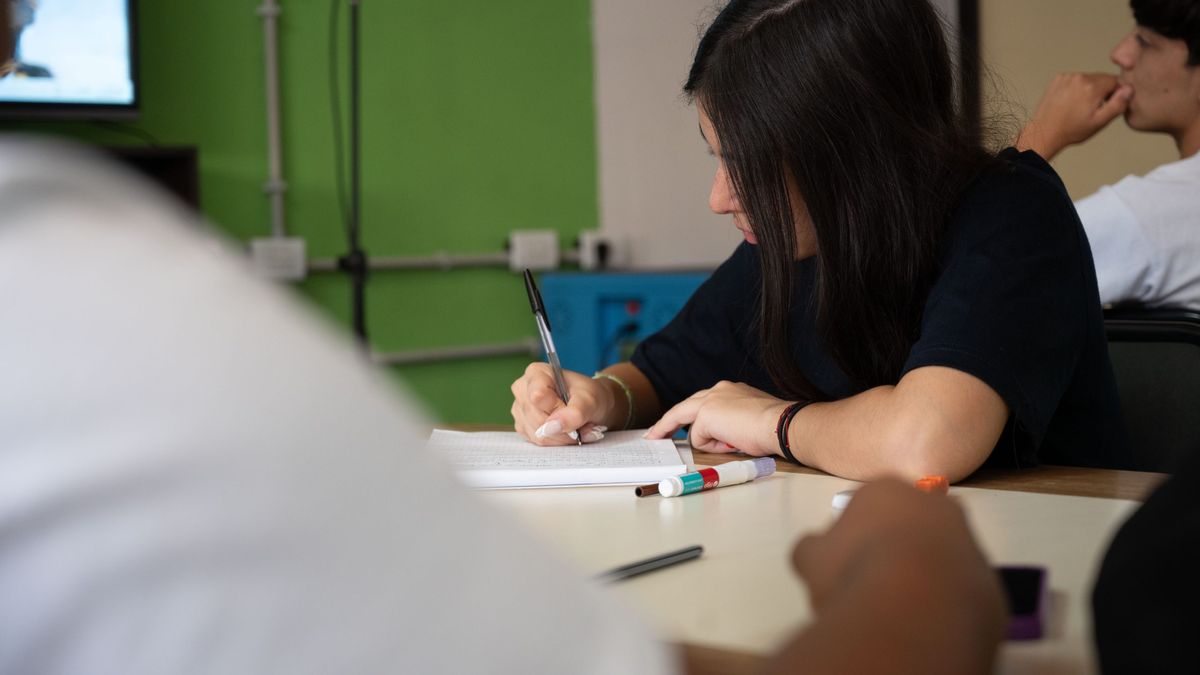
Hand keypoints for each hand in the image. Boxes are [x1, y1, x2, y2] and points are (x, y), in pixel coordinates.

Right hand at [510, 363, 611, 444]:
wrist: (589, 405)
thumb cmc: (588, 396)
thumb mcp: (589, 400)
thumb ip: (574, 413)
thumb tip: (552, 427)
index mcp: (536, 373)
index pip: (538, 396)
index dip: (558, 409)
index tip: (571, 406)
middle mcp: (522, 389)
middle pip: (537, 419)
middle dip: (563, 427)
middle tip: (581, 422)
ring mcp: (519, 409)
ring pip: (538, 434)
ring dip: (562, 436)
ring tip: (575, 427)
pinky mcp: (522, 426)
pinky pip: (537, 441)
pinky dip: (556, 441)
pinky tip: (565, 431)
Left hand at [644, 380, 788, 455]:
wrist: (781, 423)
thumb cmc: (773, 426)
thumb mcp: (747, 420)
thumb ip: (730, 423)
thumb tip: (721, 437)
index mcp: (729, 389)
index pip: (701, 401)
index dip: (686, 415)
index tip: (673, 424)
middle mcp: (717, 390)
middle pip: (683, 408)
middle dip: (666, 424)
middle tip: (651, 436)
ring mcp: (710, 400)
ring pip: (690, 423)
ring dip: (707, 440)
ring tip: (735, 442)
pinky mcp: (705, 414)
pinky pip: (699, 439)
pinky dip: (714, 446)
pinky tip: (733, 442)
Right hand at [792, 479, 1004, 619]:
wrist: (914, 610)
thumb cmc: (854, 572)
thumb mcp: (810, 559)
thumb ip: (813, 547)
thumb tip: (816, 549)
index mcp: (887, 490)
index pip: (867, 502)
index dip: (854, 530)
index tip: (847, 556)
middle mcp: (934, 505)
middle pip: (910, 520)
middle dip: (895, 541)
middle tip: (875, 575)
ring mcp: (967, 540)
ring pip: (941, 551)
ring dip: (925, 568)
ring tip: (902, 600)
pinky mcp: (988, 578)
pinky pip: (961, 585)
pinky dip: (946, 596)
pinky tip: (927, 614)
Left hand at [1016, 73, 1131, 160]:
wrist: (1044, 132)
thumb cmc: (1071, 130)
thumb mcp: (1100, 122)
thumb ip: (1118, 104)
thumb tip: (1129, 89)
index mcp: (1092, 86)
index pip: (1116, 81)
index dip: (1115, 94)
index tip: (1106, 106)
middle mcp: (1079, 77)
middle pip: (1102, 79)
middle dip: (1102, 92)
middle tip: (1092, 109)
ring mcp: (1066, 77)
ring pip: (1088, 79)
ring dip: (1089, 90)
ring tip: (1079, 108)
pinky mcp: (1057, 79)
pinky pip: (1075, 80)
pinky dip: (1076, 89)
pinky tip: (1070, 103)